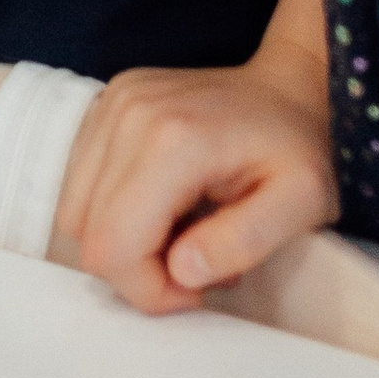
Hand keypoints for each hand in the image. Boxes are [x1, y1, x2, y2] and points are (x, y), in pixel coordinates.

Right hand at [54, 55, 336, 310]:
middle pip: (87, 233)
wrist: (288, 88)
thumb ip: (243, 242)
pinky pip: (82, 182)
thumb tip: (181, 271)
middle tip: (196, 262)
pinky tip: (163, 205)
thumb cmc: (300, 150)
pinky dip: (114, 210)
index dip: (150, 290)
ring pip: (76, 211)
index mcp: (172, 140)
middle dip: (138, 270)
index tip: (199, 287)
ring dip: (124, 240)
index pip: (113, 247)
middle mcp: (128, 113)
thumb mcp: (302, 204)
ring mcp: (111, 102)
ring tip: (181, 233)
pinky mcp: (105, 103)